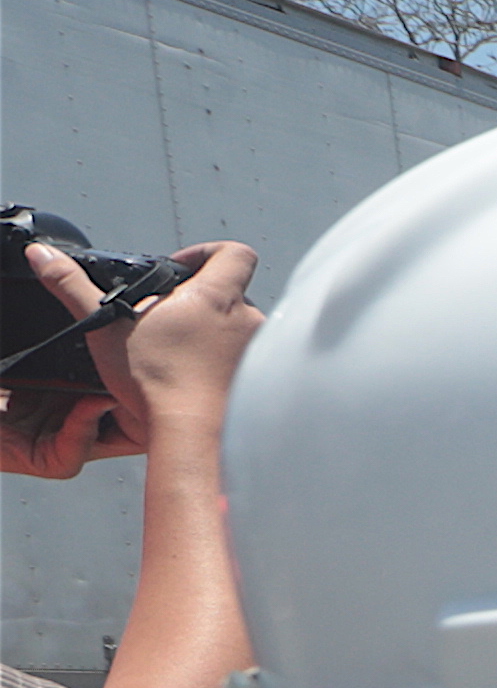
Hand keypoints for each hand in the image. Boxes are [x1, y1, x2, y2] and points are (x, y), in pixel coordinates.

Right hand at [7, 238, 252, 479]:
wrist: (193, 434)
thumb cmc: (159, 383)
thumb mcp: (106, 327)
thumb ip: (73, 287)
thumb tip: (45, 258)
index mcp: (217, 296)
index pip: (235, 253)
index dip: (206, 252)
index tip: (179, 268)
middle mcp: (249, 320)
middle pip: (233, 293)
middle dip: (200, 300)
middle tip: (168, 318)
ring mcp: (259, 353)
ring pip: (239, 330)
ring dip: (212, 334)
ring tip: (178, 352)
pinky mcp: (260, 381)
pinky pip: (245, 363)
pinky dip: (222, 365)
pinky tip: (195, 377)